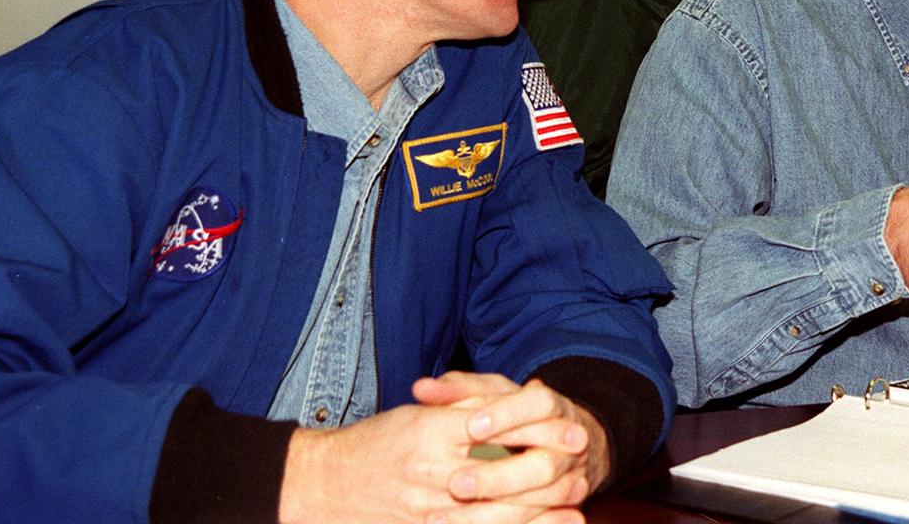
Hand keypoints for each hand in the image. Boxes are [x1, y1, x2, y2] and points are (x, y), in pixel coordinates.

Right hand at [278, 372, 599, 523]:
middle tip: (583, 455)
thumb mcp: (417, 413)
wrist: (325, 485)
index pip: (493, 423)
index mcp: (431, 430)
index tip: (567, 419)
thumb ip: (462, 405)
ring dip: (541, 507)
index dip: (534, 423)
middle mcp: (433, 469)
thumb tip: (513, 397)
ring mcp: (430, 508)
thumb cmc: (374, 443)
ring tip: (575, 496)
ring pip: (496, 511)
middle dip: (547, 464)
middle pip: (503, 469)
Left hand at [415, 372, 609, 505]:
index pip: (539, 405)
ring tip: (444, 518)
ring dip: (498, 512)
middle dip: (500, 477)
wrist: (570, 441)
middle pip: (544, 464)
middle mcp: (570, 443)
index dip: (508, 415)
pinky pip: (542, 522)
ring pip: (545, 500)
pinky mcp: (567, 505)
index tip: (472, 427)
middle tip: (455, 484)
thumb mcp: (493, 394)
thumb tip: (421, 389)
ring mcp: (573, 478)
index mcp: (553, 407)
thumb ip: (458, 389)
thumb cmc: (517, 412)